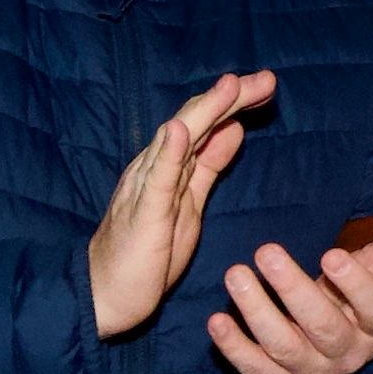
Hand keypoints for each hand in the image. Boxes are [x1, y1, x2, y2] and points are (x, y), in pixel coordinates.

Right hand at [90, 71, 270, 337]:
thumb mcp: (190, 202)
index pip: (204, 123)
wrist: (105, 294)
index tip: (267, 86)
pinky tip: (179, 130)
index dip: (235, 103)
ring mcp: (146, 187)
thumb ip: (207, 165)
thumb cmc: (147, 252)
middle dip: (231, 98)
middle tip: (266, 79)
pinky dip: (168, 152)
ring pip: (177, 140)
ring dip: (205, 111)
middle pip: (195, 122)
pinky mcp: (143, 213)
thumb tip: (234, 128)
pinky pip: (157, 179)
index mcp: (170, 166)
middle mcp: (155, 166)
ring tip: (231, 86)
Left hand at [208, 181, 372, 373]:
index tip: (331, 255)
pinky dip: (235, 350)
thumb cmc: (366, 297)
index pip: (372, 305)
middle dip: (293, 290)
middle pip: (322, 325)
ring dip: (257, 312)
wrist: (351, 359)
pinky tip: (216, 322)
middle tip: (266, 252)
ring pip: (284, 347)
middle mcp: (346, 349)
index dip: (354, 284)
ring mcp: (312, 370)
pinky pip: (257, 371)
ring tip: (235, 275)